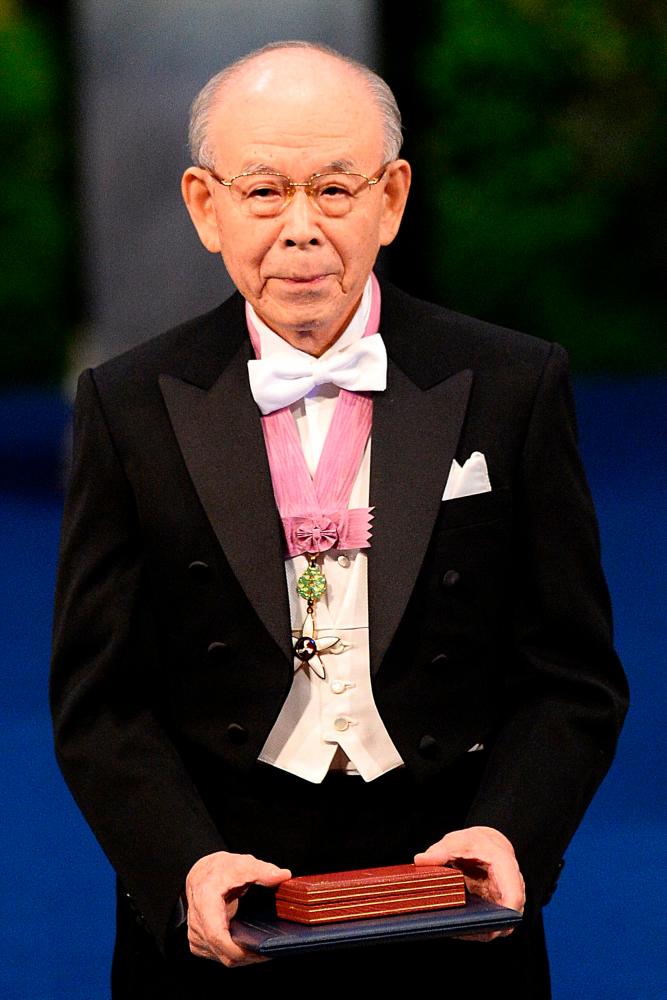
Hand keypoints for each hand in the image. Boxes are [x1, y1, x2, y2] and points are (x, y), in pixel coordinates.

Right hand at [185, 850, 291, 966]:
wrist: (202, 875)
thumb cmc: (220, 869)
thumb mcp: (242, 864)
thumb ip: (262, 870)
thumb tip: (283, 875)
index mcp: (205, 903)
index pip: (217, 936)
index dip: (240, 949)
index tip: (262, 950)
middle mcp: (197, 923)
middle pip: (224, 953)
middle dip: (250, 955)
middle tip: (273, 947)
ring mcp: (196, 936)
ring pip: (224, 958)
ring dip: (244, 956)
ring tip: (263, 945)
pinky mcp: (199, 944)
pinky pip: (220, 956)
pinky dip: (236, 954)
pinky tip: (249, 944)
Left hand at [414, 826, 524, 941]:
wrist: (486, 843)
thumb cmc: (475, 842)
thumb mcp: (456, 841)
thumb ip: (440, 851)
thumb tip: (420, 860)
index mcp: (506, 867)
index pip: (514, 897)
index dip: (502, 915)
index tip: (481, 924)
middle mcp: (512, 888)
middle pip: (506, 918)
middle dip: (484, 928)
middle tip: (457, 929)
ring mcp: (505, 901)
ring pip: (498, 925)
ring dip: (477, 931)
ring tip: (452, 928)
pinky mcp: (497, 910)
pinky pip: (490, 924)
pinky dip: (474, 928)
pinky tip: (455, 926)